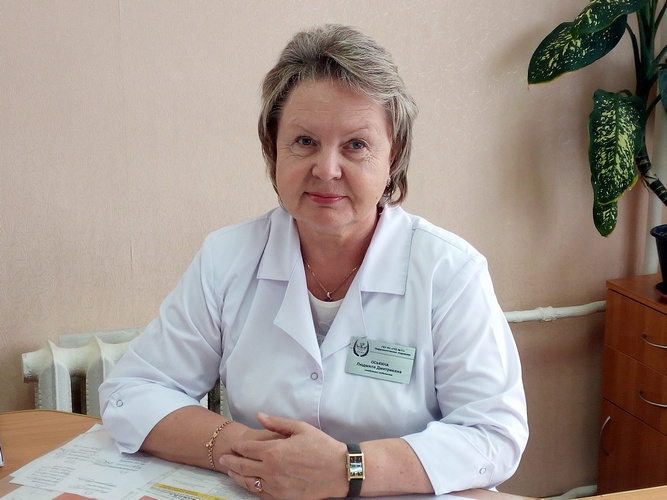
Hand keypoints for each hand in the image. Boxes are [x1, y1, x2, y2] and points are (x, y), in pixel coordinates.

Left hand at [221, 412, 347, 499]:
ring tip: (230, 472)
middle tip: (223, 459)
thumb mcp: (300, 428)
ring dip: (237, 476)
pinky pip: (261, 494)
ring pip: (249, 482)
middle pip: (243, 466)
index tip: (234, 445)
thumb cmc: (322, 447)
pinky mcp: (283, 497)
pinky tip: (248, 484)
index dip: (238, 447)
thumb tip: (259, 416)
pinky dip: (251, 488)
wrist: (339, 470)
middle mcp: (271, 470)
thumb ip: (277, 423)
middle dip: (231, 462)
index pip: (248, 449)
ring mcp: (276, 486)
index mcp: (274, 451)